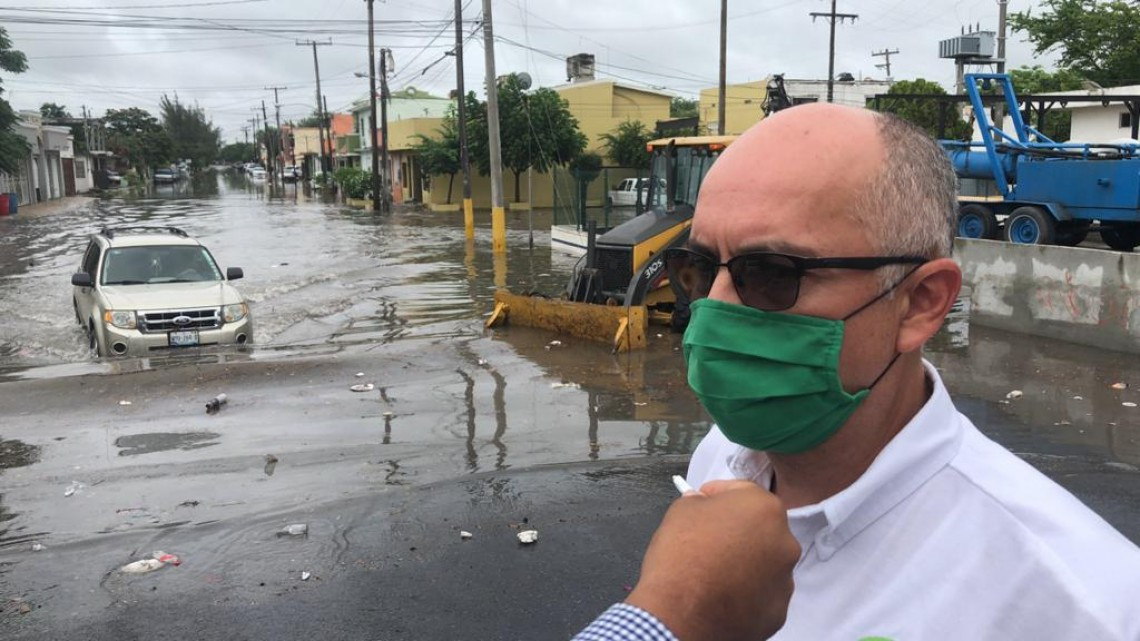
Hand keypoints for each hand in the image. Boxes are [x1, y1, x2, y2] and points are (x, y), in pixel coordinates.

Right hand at [625, 480, 798, 640]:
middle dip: (737, 530)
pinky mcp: (778, 612)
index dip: (719, 495)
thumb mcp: (682, 510)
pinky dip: (746, 592)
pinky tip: (722, 594)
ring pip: (765, 563)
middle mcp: (784, 542)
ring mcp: (785, 580)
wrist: (679, 613)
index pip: (743, 492)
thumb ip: (700, 501)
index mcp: (764, 509)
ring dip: (745, 562)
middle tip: (709, 539)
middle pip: (760, 528)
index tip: (705, 501)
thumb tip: (702, 504)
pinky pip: (762, 594)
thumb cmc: (680, 557)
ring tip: (714, 572)